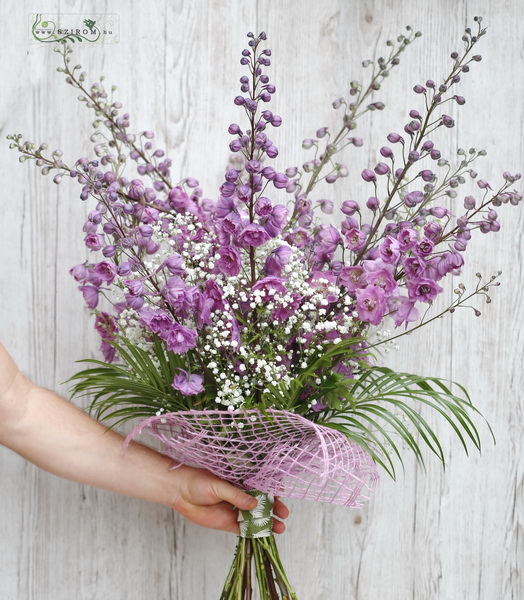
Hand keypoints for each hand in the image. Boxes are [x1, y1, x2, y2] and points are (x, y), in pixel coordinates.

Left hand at [169, 464, 288, 533]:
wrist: (180, 492)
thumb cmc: (198, 481)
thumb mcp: (218, 485)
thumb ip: (236, 495)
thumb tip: (255, 503)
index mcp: (240, 482)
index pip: (261, 486)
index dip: (272, 490)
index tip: (281, 494)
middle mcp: (240, 496)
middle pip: (262, 503)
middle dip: (274, 508)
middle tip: (283, 514)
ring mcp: (235, 510)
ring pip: (255, 517)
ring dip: (267, 522)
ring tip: (279, 528)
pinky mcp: (228, 523)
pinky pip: (244, 529)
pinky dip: (255, 533)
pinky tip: (264, 536)